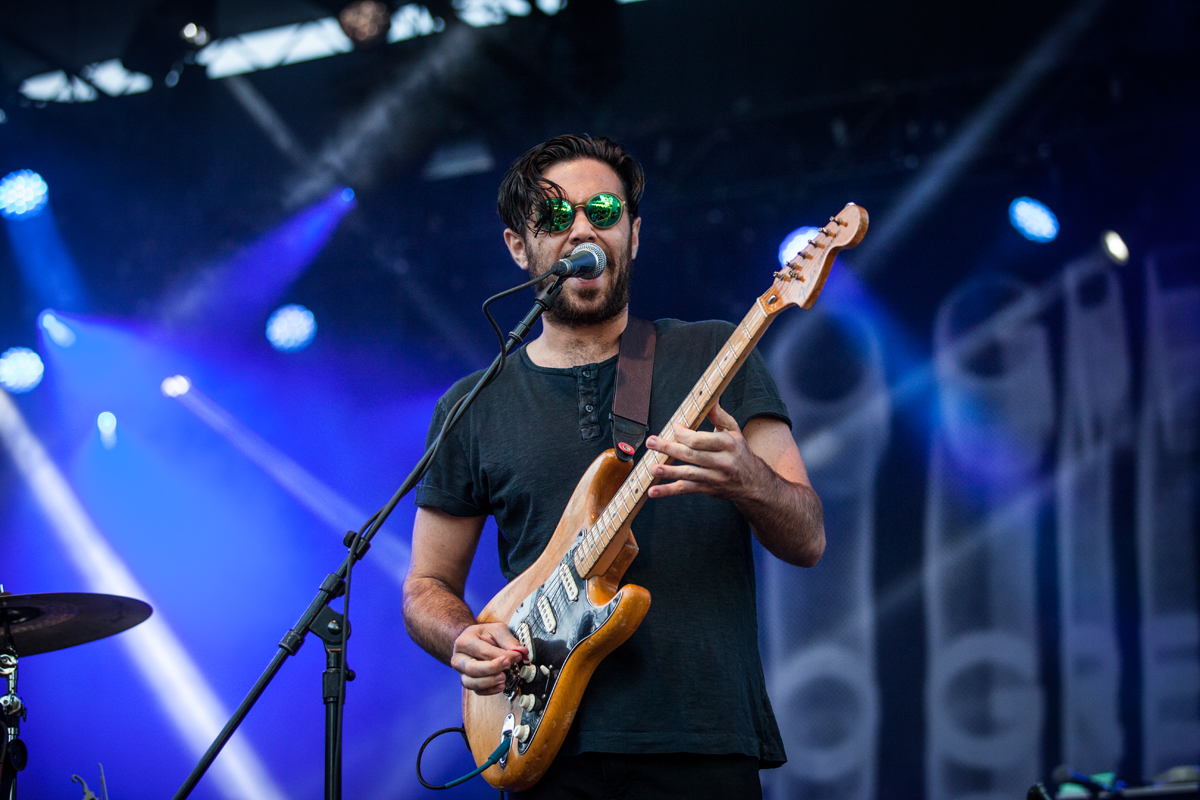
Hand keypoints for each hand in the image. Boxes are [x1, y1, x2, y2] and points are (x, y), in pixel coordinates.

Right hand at [450, 622, 526, 694]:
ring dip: (490, 682)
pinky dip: (489, 690)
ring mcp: (462, 672)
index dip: (501, 655)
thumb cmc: (483, 635)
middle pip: (472, 668)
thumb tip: (521, 651)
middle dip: (492, 668)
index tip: (517, 655)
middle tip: (508, 665)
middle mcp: (459, 659)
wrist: (472, 641)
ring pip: (471, 682)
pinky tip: (500, 686)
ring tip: (504, 678)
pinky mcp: (468, 681)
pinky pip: (477, 691)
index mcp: (464, 642)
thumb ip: (508, 640)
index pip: (482, 651)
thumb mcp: (496, 630)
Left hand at [645, 400, 768, 500]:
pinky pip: (686, 489)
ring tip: (653, 468)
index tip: (673, 427)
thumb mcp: (733, 431)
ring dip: (669, 471)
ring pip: (688, 473)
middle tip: (650, 442)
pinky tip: (653, 491)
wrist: (753, 482)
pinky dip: (668, 491)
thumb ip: (718, 415)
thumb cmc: (739, 451)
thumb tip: (710, 396)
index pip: (701, 439)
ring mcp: (715, 477)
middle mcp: (722, 461)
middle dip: (669, 448)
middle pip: (692, 455)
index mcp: (727, 444)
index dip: (684, 434)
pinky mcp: (708, 489)